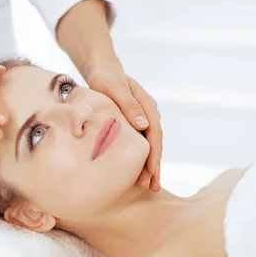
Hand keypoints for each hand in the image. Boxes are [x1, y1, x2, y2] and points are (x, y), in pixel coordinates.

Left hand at [87, 67, 162, 191]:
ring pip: (147, 146)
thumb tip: (143, 125)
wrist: (101, 69)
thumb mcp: (115, 88)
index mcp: (147, 106)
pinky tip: (136, 173)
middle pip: (154, 144)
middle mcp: (148, 115)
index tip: (151, 171)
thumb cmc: (106, 77)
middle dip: (154, 166)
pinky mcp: (132, 125)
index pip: (155, 134)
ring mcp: (141, 120)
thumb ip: (129, 105)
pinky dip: (139, 158)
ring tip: (148, 186)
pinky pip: (138, 144)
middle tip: (153, 187)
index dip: (154, 154)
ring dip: (148, 166)